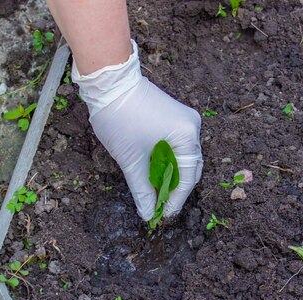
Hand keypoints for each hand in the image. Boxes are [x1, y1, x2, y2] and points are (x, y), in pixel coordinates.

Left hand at [73, 40, 202, 220]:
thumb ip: (141, 189)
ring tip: (157, 194)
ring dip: (171, 176)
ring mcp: (185, 120)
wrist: (110, 82)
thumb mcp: (131, 159)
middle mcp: (192, 127)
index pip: (188, 176)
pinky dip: (168, 162)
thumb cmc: (120, 117)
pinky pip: (177, 146)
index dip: (176, 200)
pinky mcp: (175, 117)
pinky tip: (156, 174)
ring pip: (184, 158)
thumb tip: (147, 213)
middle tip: (160, 208)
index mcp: (186, 135)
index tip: (163, 215)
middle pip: (190, 168)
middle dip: (175, 189)